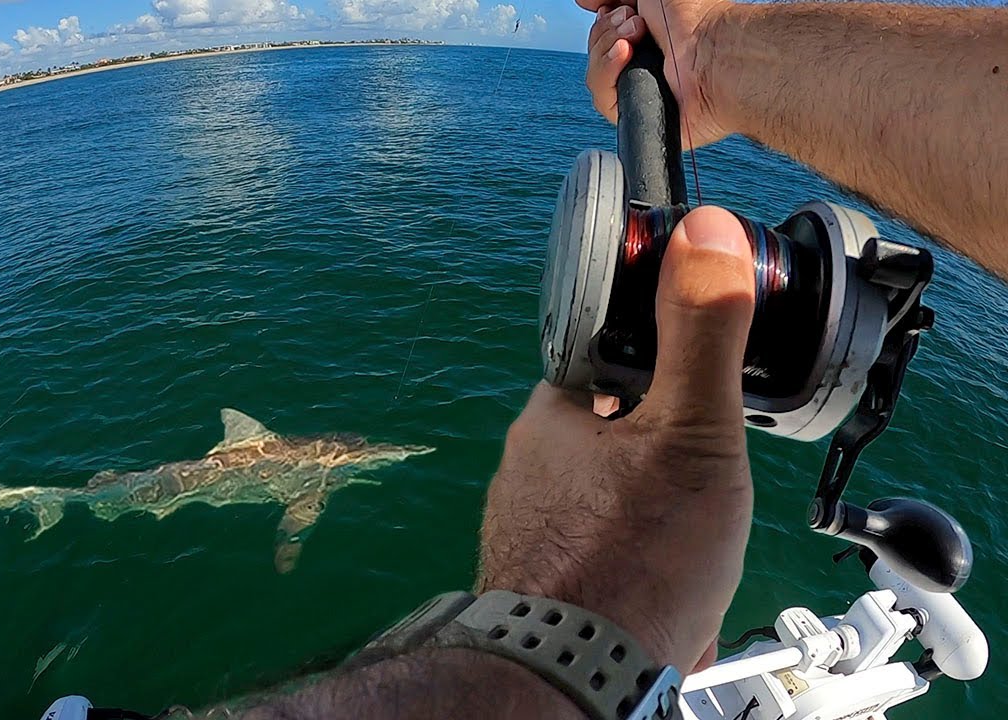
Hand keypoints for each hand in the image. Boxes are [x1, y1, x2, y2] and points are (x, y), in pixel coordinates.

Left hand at [477, 207, 754, 672]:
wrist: (576, 674)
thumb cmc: (630, 559)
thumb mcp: (689, 430)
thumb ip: (701, 333)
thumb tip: (707, 233)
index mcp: (552, 416)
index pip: (605, 363)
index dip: (661, 377)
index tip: (696, 399)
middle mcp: (527, 468)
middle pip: (614, 436)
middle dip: (667, 461)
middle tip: (704, 489)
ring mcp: (530, 528)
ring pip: (612, 503)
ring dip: (657, 520)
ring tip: (689, 546)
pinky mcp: (543, 582)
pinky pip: (603, 559)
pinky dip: (639, 569)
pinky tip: (665, 590)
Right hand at [582, 0, 731, 148]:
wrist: (713, 54)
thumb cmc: (696, 19)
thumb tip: (585, 1)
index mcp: (649, 38)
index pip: (606, 34)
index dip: (604, 21)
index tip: (616, 8)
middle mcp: (644, 65)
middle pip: (596, 53)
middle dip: (606, 32)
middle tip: (635, 24)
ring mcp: (639, 91)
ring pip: (595, 76)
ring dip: (605, 50)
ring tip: (633, 40)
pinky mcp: (635, 115)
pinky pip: (602, 99)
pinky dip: (607, 74)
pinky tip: (626, 57)